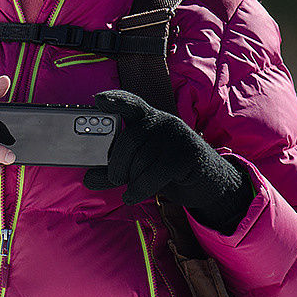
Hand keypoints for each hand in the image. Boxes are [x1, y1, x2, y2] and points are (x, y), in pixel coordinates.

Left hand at [84, 90, 252, 231]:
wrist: (207, 183)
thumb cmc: (166, 170)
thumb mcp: (137, 168)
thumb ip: (112, 170)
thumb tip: (88, 178)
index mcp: (147, 118)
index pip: (130, 103)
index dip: (114, 99)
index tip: (98, 99)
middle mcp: (162, 122)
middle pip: (129, 138)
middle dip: (116, 162)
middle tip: (115, 178)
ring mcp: (177, 136)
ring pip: (141, 158)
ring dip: (131, 180)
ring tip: (130, 190)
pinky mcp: (189, 154)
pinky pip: (155, 173)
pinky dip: (139, 189)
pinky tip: (132, 196)